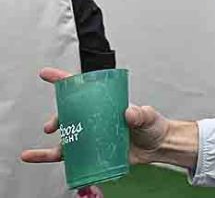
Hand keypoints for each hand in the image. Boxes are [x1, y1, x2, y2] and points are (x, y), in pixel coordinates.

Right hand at [21, 68, 194, 168]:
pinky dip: (49, 158)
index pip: (81, 89)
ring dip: (48, 144)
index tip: (46, 74)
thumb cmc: (153, 127)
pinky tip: (37, 159)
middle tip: (52, 126)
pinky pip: (68, 157)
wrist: (158, 147)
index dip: (62, 80)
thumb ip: (141, 114)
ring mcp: (92, 136)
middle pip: (68, 115)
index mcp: (104, 104)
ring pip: (64, 139)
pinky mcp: (92, 152)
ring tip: (37, 151)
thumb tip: (129, 113)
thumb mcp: (148, 116)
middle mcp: (94, 119)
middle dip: (56, 119)